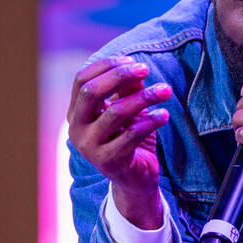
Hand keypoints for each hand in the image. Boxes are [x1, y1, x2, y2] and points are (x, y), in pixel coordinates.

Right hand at [67, 56, 171, 228]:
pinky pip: (132, 134)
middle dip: (120, 76)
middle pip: (91, 92)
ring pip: (115, 112)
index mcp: (76, 113)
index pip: (82, 80)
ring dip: (143, 97)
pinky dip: (151, 121)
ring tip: (165, 91)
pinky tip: (165, 114)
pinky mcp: (109, 161)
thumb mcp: (128, 111)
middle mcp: (77, 129)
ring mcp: (90, 147)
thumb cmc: (130, 140)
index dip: (106, 66)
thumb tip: (136, 68)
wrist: (135, 181)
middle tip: (145, 69)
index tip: (133, 61)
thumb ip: (128, 90)